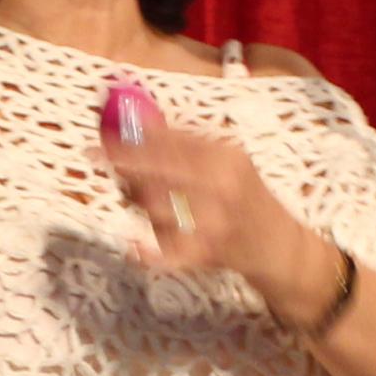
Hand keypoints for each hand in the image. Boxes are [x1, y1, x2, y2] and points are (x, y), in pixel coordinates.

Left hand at [103, 115, 335, 310]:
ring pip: (156, 205)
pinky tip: (132, 246)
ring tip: (131, 196)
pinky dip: (146, 252)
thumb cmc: (248, 200)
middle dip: (123, 158)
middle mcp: (222, 184)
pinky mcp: (208, 253)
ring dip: (135, 199)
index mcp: (227, 157)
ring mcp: (214, 220)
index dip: (136, 132)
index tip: (106, 127)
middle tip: (93, 154)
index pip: (175, 138)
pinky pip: (167, 253)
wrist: (281, 249)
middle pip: (161, 166)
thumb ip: (191, 144)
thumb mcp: (230, 162)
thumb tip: (141, 122)